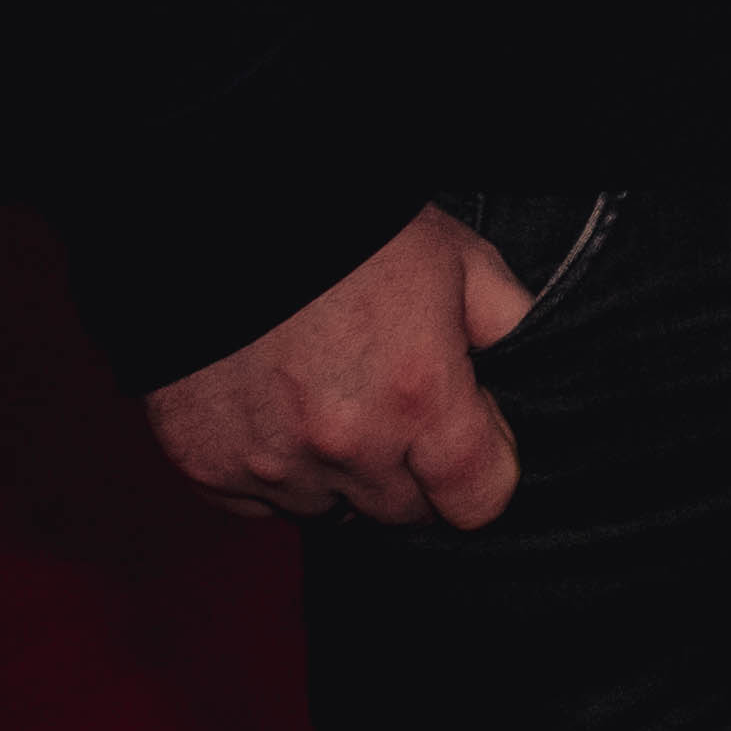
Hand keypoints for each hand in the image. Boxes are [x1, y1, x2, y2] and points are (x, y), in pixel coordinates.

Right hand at [143, 203, 538, 528]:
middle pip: (403, 511)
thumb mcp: (459, 258)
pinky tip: (276, 416)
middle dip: (413, 472)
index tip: (470, 441)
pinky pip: (259, 505)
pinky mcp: (208, 466)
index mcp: (420, 396)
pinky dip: (274, 474)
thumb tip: (523, 369)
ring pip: (330, 511)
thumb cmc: (351, 233)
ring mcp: (272, 462)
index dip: (484, 473)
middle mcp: (348, 444)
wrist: (225, 219)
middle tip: (395, 409)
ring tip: (330, 402)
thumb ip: (505, 324)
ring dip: (340, 475)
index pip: (478, 500)